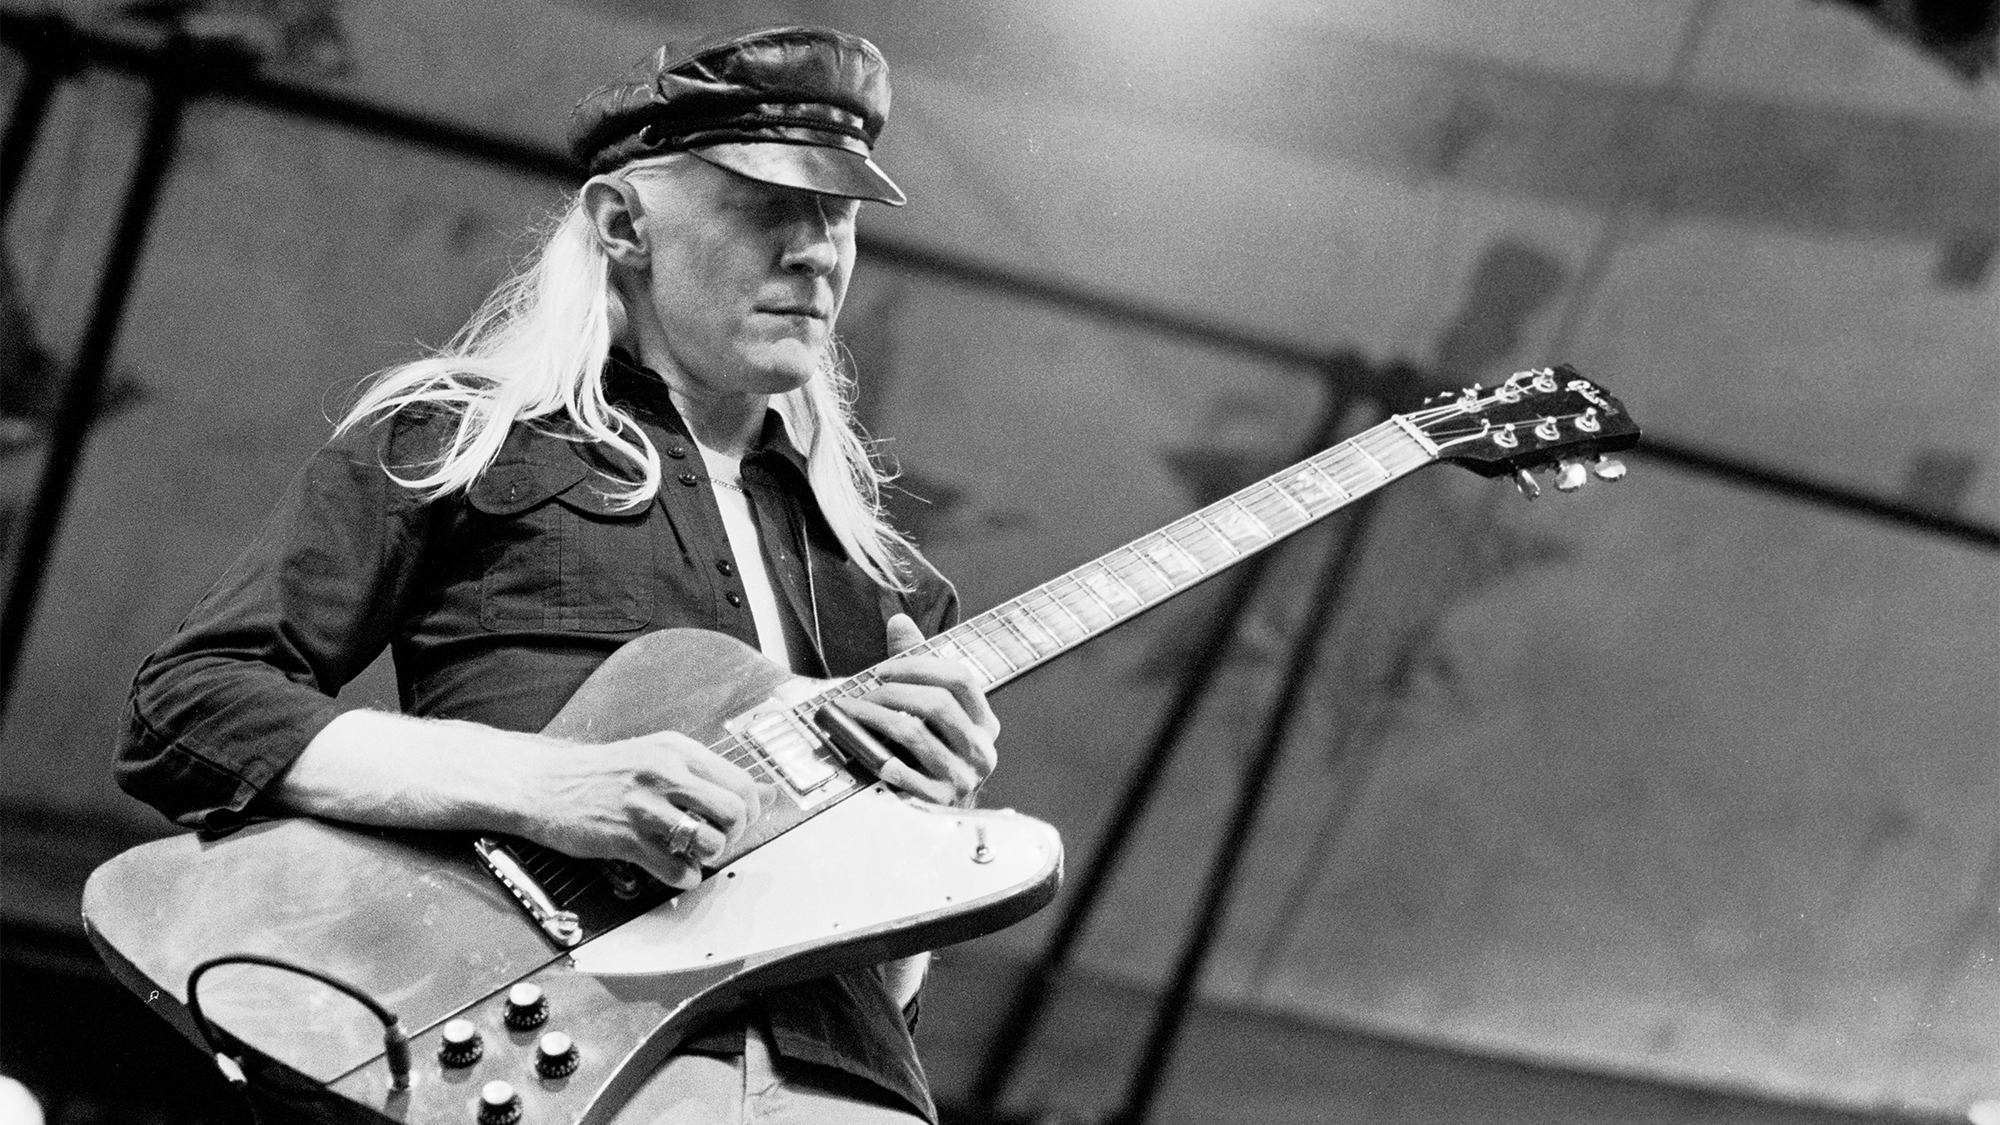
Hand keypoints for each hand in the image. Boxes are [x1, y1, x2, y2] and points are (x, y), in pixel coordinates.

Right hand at [522, 731, 767, 889]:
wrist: (544, 782)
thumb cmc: (601, 772)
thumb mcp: (659, 756)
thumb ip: (709, 774)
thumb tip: (765, 791)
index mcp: (677, 750)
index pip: (741, 782)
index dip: (749, 810)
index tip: (736, 821)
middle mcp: (665, 773)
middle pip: (734, 812)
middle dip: (734, 835)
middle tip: (716, 839)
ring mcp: (645, 806)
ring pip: (710, 841)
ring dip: (707, 856)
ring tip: (690, 852)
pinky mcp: (625, 838)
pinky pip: (675, 869)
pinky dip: (681, 876)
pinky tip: (670, 867)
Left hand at [835, 613, 999, 806]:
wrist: (941, 818)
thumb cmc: (931, 756)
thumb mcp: (930, 713)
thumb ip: (918, 669)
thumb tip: (899, 621)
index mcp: (985, 723)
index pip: (961, 678)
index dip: (919, 667)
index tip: (883, 669)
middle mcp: (981, 749)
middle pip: (939, 703)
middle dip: (894, 692)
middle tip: (864, 691)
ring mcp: (964, 778)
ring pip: (916, 735)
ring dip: (876, 718)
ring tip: (851, 712)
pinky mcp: (941, 802)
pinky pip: (906, 774)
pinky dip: (880, 758)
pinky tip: (861, 748)